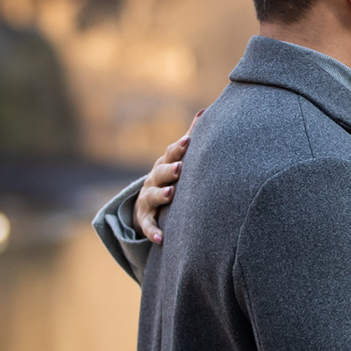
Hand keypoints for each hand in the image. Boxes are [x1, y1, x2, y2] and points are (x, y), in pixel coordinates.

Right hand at [128, 114, 199, 244]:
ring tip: (171, 194)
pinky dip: (153, 232)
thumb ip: (191, 137)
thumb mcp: (177, 158)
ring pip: (152, 197)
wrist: (146, 203)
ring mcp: (148, 199)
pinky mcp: (145, 219)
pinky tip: (161, 239)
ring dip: (161, 195)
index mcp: (164, 164)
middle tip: (180, 169)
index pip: (170, 154)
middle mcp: (153, 180)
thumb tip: (205, 111)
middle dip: (169, 170)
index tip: (188, 141)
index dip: (178, 148)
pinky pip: (148, 226)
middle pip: (159, 173)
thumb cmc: (170, 176)